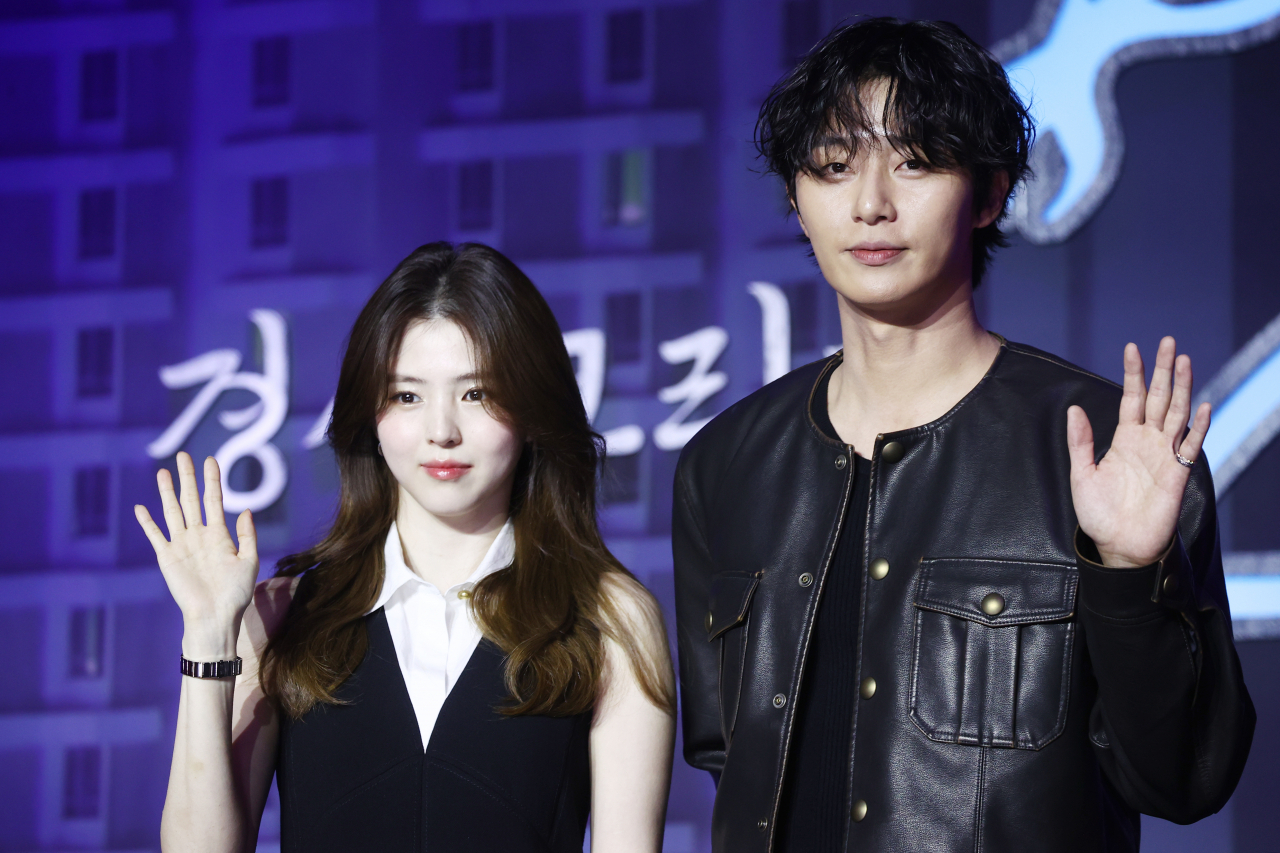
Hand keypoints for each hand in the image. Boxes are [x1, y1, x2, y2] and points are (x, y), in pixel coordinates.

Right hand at [134, 452, 258, 655]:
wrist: (215, 615)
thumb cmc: (236, 593)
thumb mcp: (249, 561)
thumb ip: (247, 536)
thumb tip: (246, 510)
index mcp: (219, 534)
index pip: (213, 500)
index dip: (212, 480)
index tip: (211, 459)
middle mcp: (198, 535)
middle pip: (190, 499)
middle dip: (188, 477)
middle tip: (184, 455)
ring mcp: (181, 545)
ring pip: (172, 512)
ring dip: (167, 492)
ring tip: (163, 472)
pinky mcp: (167, 558)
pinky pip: (155, 536)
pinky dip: (148, 522)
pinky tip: (141, 508)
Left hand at [1067, 337, 1210, 567]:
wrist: (1119, 547)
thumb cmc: (1099, 514)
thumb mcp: (1081, 474)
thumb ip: (1080, 442)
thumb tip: (1073, 409)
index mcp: (1124, 438)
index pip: (1132, 397)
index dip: (1133, 373)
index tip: (1133, 347)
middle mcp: (1147, 441)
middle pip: (1158, 397)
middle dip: (1163, 370)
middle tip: (1168, 341)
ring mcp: (1165, 455)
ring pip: (1177, 412)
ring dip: (1182, 387)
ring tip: (1184, 360)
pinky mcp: (1178, 473)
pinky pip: (1192, 445)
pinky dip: (1199, 426)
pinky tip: (1203, 405)